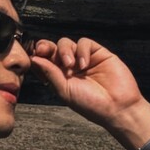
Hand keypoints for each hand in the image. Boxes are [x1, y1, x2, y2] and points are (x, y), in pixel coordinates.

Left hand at [28, 36, 144, 130]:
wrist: (116, 106)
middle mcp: (69, 67)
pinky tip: (84, 64)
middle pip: (52, 49)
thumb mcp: (64, 90)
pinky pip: (84, 43)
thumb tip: (34, 59)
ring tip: (70, 65)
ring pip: (66, 43)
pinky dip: (81, 50)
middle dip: (45, 47)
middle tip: (43, 50)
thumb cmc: (90, 104)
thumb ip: (50, 73)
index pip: (44, 61)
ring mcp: (83, 59)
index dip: (37, 56)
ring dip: (64, 51)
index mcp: (59, 77)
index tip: (32, 55)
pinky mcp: (98, 53)